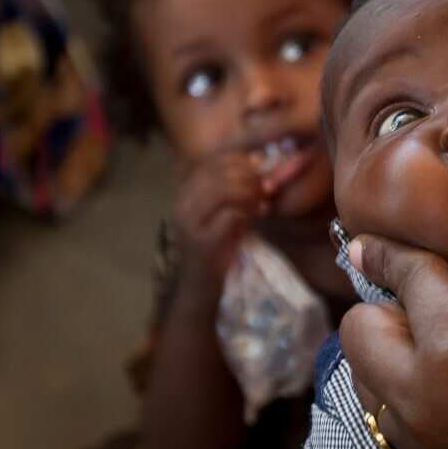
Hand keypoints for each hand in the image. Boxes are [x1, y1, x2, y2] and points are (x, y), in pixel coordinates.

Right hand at [170, 151, 267, 299]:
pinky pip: (230, 216)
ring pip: (224, 190)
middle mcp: (182, 203)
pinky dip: (247, 214)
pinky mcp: (201, 242)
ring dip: (250, 194)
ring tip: (261, 205)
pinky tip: (255, 219)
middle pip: (219, 172)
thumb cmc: (216, 248)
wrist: (199, 287)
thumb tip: (258, 162)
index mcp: (185, 192)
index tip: (259, 173)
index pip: (213, 161)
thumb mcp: (224, 212)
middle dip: (249, 177)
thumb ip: (235, 189)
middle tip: (265, 190)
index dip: (241, 161)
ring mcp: (189, 223)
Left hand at [340, 168, 447, 448]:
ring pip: (370, 387)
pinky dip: (410, 399)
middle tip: (430, 292)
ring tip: (442, 336)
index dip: (392, 249)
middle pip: (359, 336)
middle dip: (383, 305)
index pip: (405, 277)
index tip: (366, 239)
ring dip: (392, 356)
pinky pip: (397, 428)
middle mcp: (423, 404)